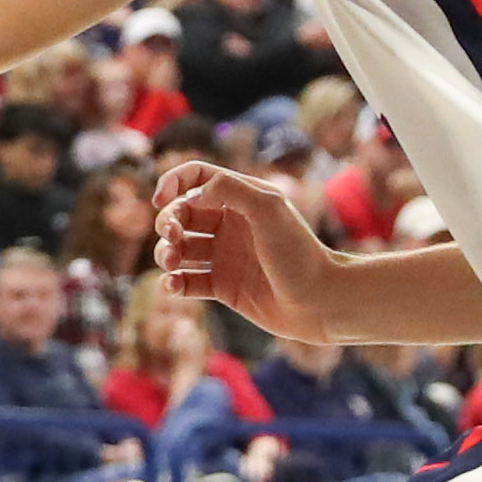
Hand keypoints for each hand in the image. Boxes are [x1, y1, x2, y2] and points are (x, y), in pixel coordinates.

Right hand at [156, 159, 337, 345]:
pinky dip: (172, 282)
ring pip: (178, 248)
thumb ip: (229, 189)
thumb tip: (190, 195)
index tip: (161, 201)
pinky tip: (172, 285)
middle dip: (167, 223)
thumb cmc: (299, 253)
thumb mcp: (268, 208)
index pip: (196, 179)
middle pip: (180, 214)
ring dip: (164, 252)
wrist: (320, 302)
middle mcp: (230, 225)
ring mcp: (224, 257)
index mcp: (241, 200)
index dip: (172, 184)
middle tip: (173, 236)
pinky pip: (186, 282)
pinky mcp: (222, 287)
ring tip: (171, 262)